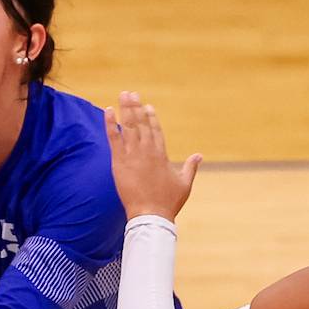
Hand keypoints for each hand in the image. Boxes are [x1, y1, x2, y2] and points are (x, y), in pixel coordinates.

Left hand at [106, 91, 201, 221]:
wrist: (151, 215)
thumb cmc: (168, 202)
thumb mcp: (184, 183)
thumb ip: (191, 167)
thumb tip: (199, 155)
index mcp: (162, 154)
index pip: (156, 130)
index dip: (151, 117)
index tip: (147, 106)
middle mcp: (148, 150)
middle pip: (141, 123)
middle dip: (136, 107)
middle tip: (131, 93)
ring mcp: (133, 155)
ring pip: (128, 126)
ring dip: (126, 109)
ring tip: (123, 95)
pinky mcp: (119, 162)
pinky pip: (113, 138)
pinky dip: (110, 124)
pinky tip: (108, 111)